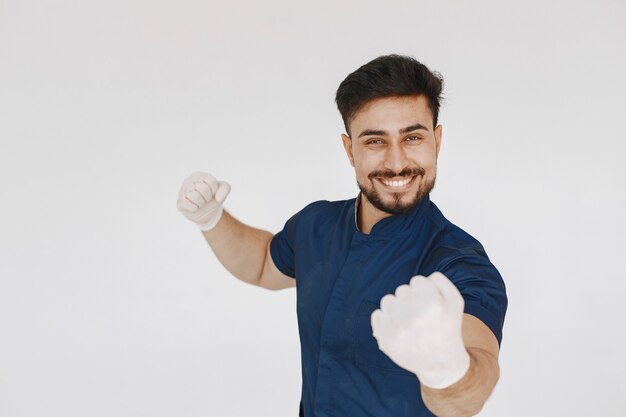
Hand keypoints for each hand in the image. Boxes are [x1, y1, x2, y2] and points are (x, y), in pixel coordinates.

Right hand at [176, 171, 230, 230]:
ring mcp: (183, 191)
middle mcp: (189, 180)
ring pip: (196, 197)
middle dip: (208, 197)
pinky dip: (195, 208)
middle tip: (205, 199)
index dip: (214, 190)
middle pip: (204, 189)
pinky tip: (194, 207)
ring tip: (200, 203)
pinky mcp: (180, 202)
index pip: (211, 181)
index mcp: (199, 175)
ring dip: (201, 203)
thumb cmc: (213, 197)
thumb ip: (225, 188)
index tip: (212, 192)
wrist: (206, 212)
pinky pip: (188, 205)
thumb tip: (218, 198)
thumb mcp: (223, 190)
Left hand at [370, 272, 469, 388]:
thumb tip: (419, 278)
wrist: (440, 363)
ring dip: (396, 308)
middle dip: (410, 299)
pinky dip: (385, 319)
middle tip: (420, 316)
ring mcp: (398, 329)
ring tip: (408, 321)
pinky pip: (377, 315)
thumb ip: (440, 281)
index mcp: (432, 303)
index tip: (429, 305)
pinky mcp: (385, 339)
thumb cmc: (447, 327)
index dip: (424, 291)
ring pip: (387, 300)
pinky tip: (397, 328)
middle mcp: (414, 315)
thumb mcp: (455, 302)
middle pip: (402, 290)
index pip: (417, 281)